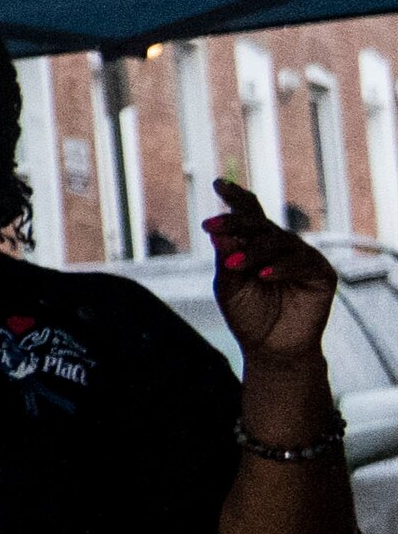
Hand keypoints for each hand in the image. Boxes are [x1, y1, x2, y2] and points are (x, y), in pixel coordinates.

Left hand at [210, 179, 342, 379]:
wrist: (270, 349)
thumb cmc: (247, 315)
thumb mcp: (228, 285)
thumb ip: (225, 259)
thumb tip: (218, 233)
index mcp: (255, 243)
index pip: (248, 214)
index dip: (236, 198)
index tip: (218, 184)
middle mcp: (279, 245)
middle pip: (259, 224)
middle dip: (234, 223)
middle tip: (212, 226)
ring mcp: (301, 257)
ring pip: (278, 242)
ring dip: (254, 251)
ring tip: (234, 264)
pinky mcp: (321, 273)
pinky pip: (301, 262)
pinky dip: (281, 267)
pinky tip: (264, 275)